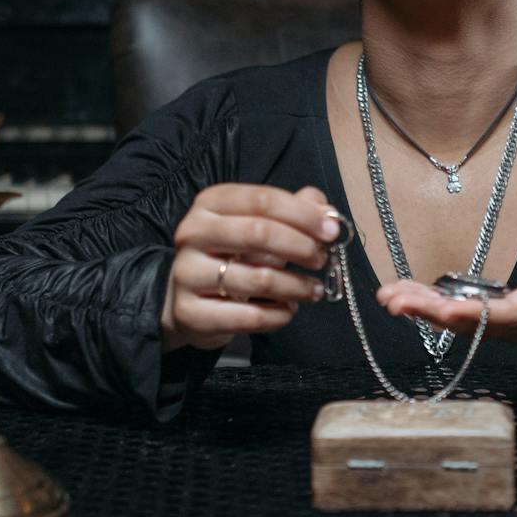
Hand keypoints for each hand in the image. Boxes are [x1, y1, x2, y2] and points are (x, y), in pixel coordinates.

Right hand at [161, 184, 339, 352]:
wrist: (185, 301)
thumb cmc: (229, 256)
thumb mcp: (255, 226)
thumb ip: (292, 212)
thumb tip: (326, 210)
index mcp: (210, 204)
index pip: (263, 200)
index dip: (303, 214)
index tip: (331, 230)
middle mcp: (193, 233)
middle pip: (259, 233)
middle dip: (301, 247)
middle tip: (321, 260)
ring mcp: (187, 273)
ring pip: (259, 279)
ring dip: (296, 286)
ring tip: (312, 290)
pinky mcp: (190, 312)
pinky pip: (249, 317)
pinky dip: (279, 315)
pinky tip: (289, 310)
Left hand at [375, 188, 516, 344]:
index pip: (511, 313)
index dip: (478, 313)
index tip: (446, 306)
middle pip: (476, 324)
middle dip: (434, 314)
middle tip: (396, 301)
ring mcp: (508, 328)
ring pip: (463, 326)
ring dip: (424, 312)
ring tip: (389, 298)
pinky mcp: (496, 325)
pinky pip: (461, 322)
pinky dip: (431, 311)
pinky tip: (404, 299)